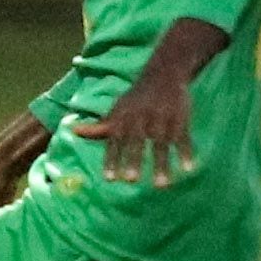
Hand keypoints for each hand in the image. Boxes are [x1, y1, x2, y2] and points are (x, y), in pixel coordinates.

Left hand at [78, 72, 196, 186]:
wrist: (162, 75)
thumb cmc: (136, 100)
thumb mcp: (117, 111)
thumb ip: (99, 127)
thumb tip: (73, 132)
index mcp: (123, 118)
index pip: (115, 141)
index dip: (112, 159)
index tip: (110, 179)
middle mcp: (141, 118)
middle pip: (137, 141)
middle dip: (134, 160)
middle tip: (131, 180)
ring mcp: (162, 118)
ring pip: (161, 143)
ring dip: (161, 164)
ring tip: (160, 186)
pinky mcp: (180, 117)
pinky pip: (183, 137)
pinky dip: (186, 152)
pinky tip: (188, 170)